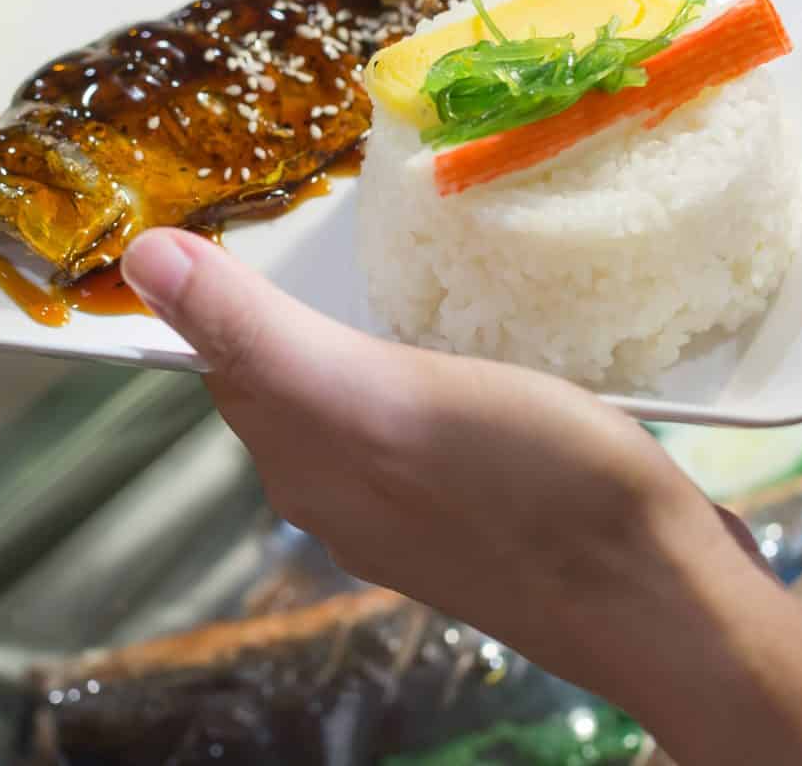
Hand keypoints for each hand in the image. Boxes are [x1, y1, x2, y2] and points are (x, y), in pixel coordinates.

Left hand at [122, 228, 801, 765]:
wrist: (661, 597)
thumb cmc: (525, 488)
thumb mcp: (377, 392)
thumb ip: (257, 330)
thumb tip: (140, 257)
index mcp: (306, 463)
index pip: (231, 359)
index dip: (224, 284)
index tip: (241, 204)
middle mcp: (346, 493)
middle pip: (290, 379)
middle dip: (290, 303)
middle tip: (318, 215)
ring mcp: (419, 507)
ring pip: (360, 398)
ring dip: (362, 331)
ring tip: (397, 262)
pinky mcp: (488, 505)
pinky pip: (428, 418)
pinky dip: (428, 367)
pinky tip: (472, 340)